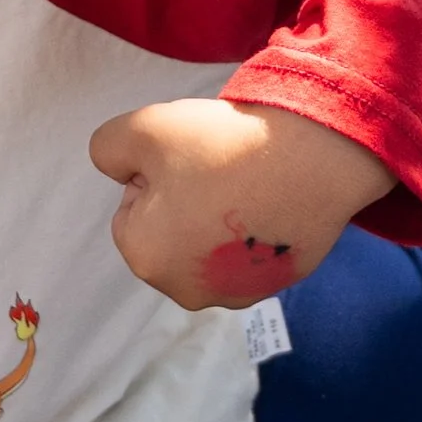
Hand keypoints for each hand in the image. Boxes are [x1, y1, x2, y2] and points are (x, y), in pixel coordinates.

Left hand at [94, 95, 390, 311]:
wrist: (314, 158)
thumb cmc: (223, 145)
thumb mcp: (143, 128)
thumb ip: (107, 149)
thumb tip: (119, 171)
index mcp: (145, 257)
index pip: (131, 209)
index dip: (155, 177)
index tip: (189, 159)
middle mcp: (186, 291)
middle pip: (168, 233)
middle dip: (183, 203)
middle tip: (217, 169)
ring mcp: (236, 293)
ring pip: (207, 247)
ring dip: (217, 219)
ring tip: (247, 183)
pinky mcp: (277, 285)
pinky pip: (248, 254)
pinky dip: (252, 230)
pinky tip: (270, 200)